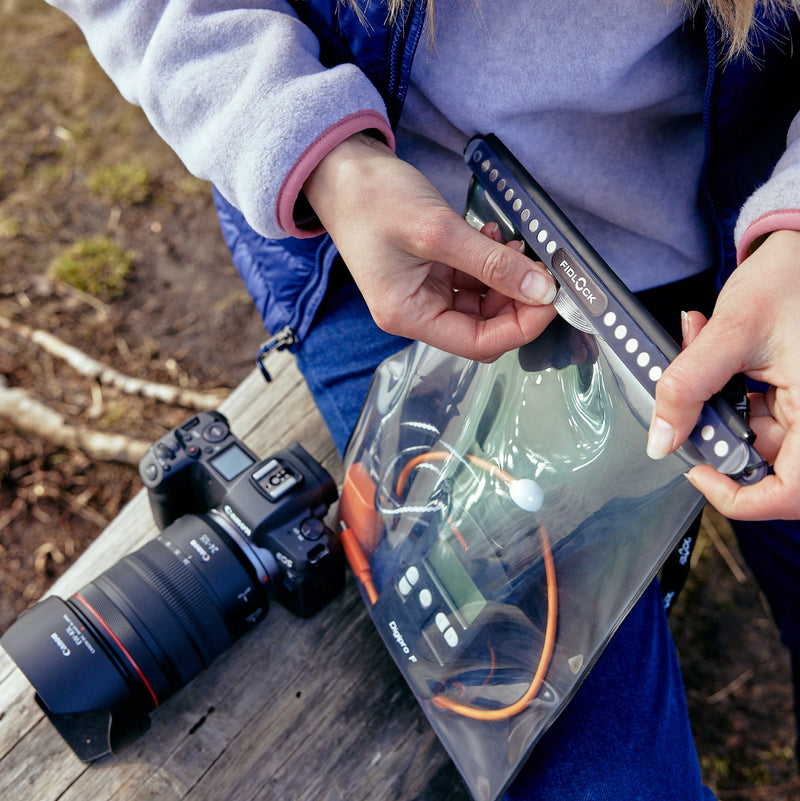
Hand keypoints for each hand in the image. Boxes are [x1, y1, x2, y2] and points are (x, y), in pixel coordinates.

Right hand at [303, 133, 556, 360]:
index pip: (478, 344)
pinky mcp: (430, 271)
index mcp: (408, 315)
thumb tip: (540, 289)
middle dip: (517, 302)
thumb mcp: (437, 231)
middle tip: (543, 271)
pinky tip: (495, 239)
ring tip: (517, 249)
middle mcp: (416, 311)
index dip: (521, 326)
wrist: (340, 169)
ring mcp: (423, 292)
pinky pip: (471, 280)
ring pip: (482, 304)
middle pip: (483, 327)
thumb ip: (491, 263)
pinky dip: (490, 264)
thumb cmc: (371, 199)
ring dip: (507, 281)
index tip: (552, 299)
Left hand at [647, 229, 799, 519]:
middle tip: (688, 396)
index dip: (738, 497)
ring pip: (750, 437)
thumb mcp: (732, 331)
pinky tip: (711, 349)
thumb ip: (688, 387)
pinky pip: (753, 414)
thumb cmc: (789, 280)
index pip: (789, 492)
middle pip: (763, 465)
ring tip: (701, 347)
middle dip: (712, 429)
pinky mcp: (794, 398)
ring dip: (712, 402)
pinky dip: (723, 390)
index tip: (697, 471)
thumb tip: (661, 439)